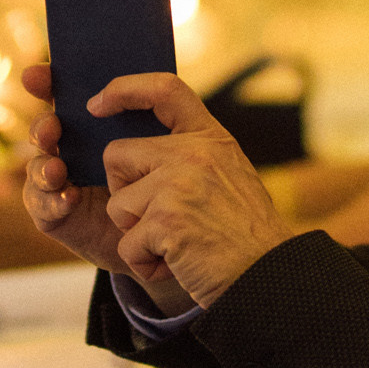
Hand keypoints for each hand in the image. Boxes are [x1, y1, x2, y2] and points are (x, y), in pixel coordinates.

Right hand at [18, 62, 187, 307]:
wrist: (169, 240)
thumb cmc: (170, 183)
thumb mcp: (169, 141)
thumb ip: (155, 107)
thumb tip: (138, 82)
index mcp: (95, 122)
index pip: (65, 95)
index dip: (47, 81)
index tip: (38, 74)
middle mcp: (72, 147)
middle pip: (45, 127)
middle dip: (42, 125)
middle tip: (53, 128)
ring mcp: (62, 182)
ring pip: (38, 165)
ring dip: (43, 165)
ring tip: (58, 170)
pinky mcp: (57, 214)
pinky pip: (42, 205)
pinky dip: (51, 200)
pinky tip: (69, 198)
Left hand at [97, 75, 289, 309]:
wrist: (270, 278)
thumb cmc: (244, 236)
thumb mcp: (228, 175)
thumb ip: (191, 157)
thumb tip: (136, 154)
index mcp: (211, 137)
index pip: (164, 90)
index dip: (125, 89)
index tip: (98, 104)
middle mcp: (194, 153)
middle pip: (117, 155)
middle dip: (124, 192)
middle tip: (157, 220)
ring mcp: (178, 184)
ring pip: (117, 204)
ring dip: (136, 234)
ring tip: (176, 245)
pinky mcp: (166, 221)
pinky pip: (126, 245)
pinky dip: (145, 263)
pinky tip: (177, 264)